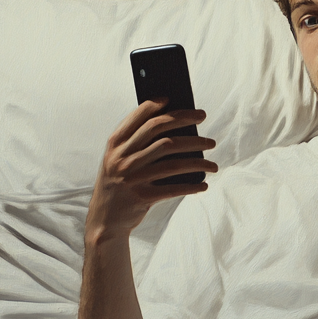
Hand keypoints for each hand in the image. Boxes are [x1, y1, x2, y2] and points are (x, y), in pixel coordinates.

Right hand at [86, 101, 216, 242]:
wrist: (104, 220)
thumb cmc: (119, 183)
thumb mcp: (118, 160)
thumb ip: (137, 143)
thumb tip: (177, 127)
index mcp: (115, 144)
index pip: (139, 118)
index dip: (156, 105)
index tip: (172, 98)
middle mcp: (123, 158)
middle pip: (161, 134)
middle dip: (186, 122)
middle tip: (204, 118)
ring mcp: (132, 178)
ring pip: (173, 161)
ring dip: (198, 160)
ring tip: (213, 163)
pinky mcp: (142, 197)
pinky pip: (174, 188)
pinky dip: (192, 186)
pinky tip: (204, 184)